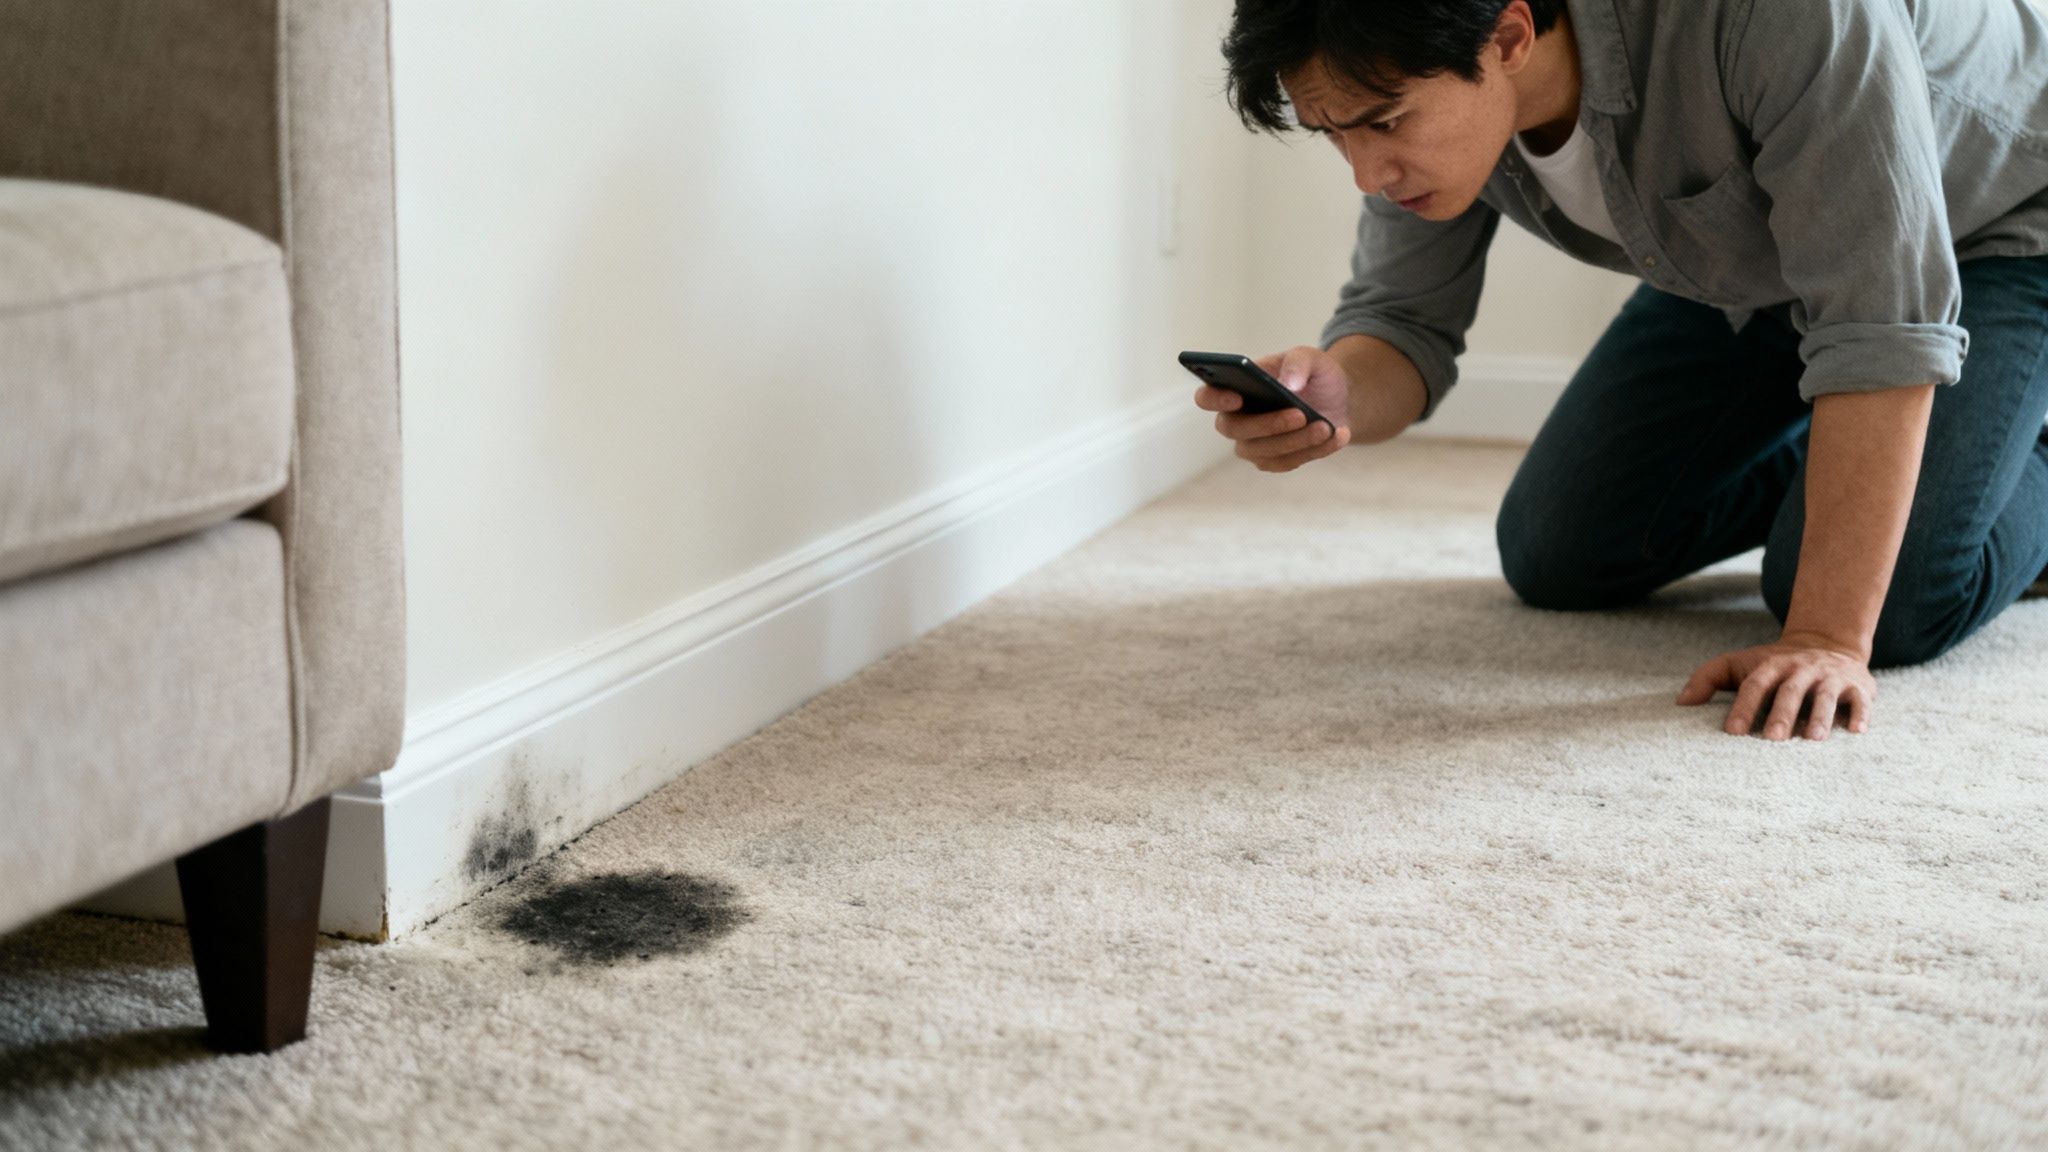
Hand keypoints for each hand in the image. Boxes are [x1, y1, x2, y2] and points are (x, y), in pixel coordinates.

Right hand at [1193, 345, 1353, 472]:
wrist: (1339, 398)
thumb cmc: (1314, 374)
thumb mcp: (1311, 357)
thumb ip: (1298, 362)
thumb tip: (1288, 384)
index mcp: (1235, 388)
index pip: (1207, 397)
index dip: (1215, 399)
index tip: (1237, 397)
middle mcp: (1237, 420)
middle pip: (1235, 430)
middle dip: (1268, 424)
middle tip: (1299, 414)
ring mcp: (1253, 444)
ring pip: (1264, 451)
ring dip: (1297, 441)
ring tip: (1326, 427)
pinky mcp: (1274, 461)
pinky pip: (1289, 462)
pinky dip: (1316, 450)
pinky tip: (1338, 435)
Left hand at [1675, 633, 1875, 739]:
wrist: (1828, 642)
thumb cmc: (1775, 665)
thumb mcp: (1741, 664)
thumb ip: (1708, 678)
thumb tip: (1680, 703)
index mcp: (1771, 666)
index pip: (1755, 685)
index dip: (1744, 706)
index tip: (1733, 731)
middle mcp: (1801, 670)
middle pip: (1790, 691)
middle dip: (1782, 714)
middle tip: (1773, 739)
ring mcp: (1830, 677)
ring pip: (1826, 696)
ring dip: (1821, 716)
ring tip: (1814, 739)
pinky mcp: (1858, 686)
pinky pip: (1860, 700)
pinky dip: (1860, 714)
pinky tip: (1857, 731)